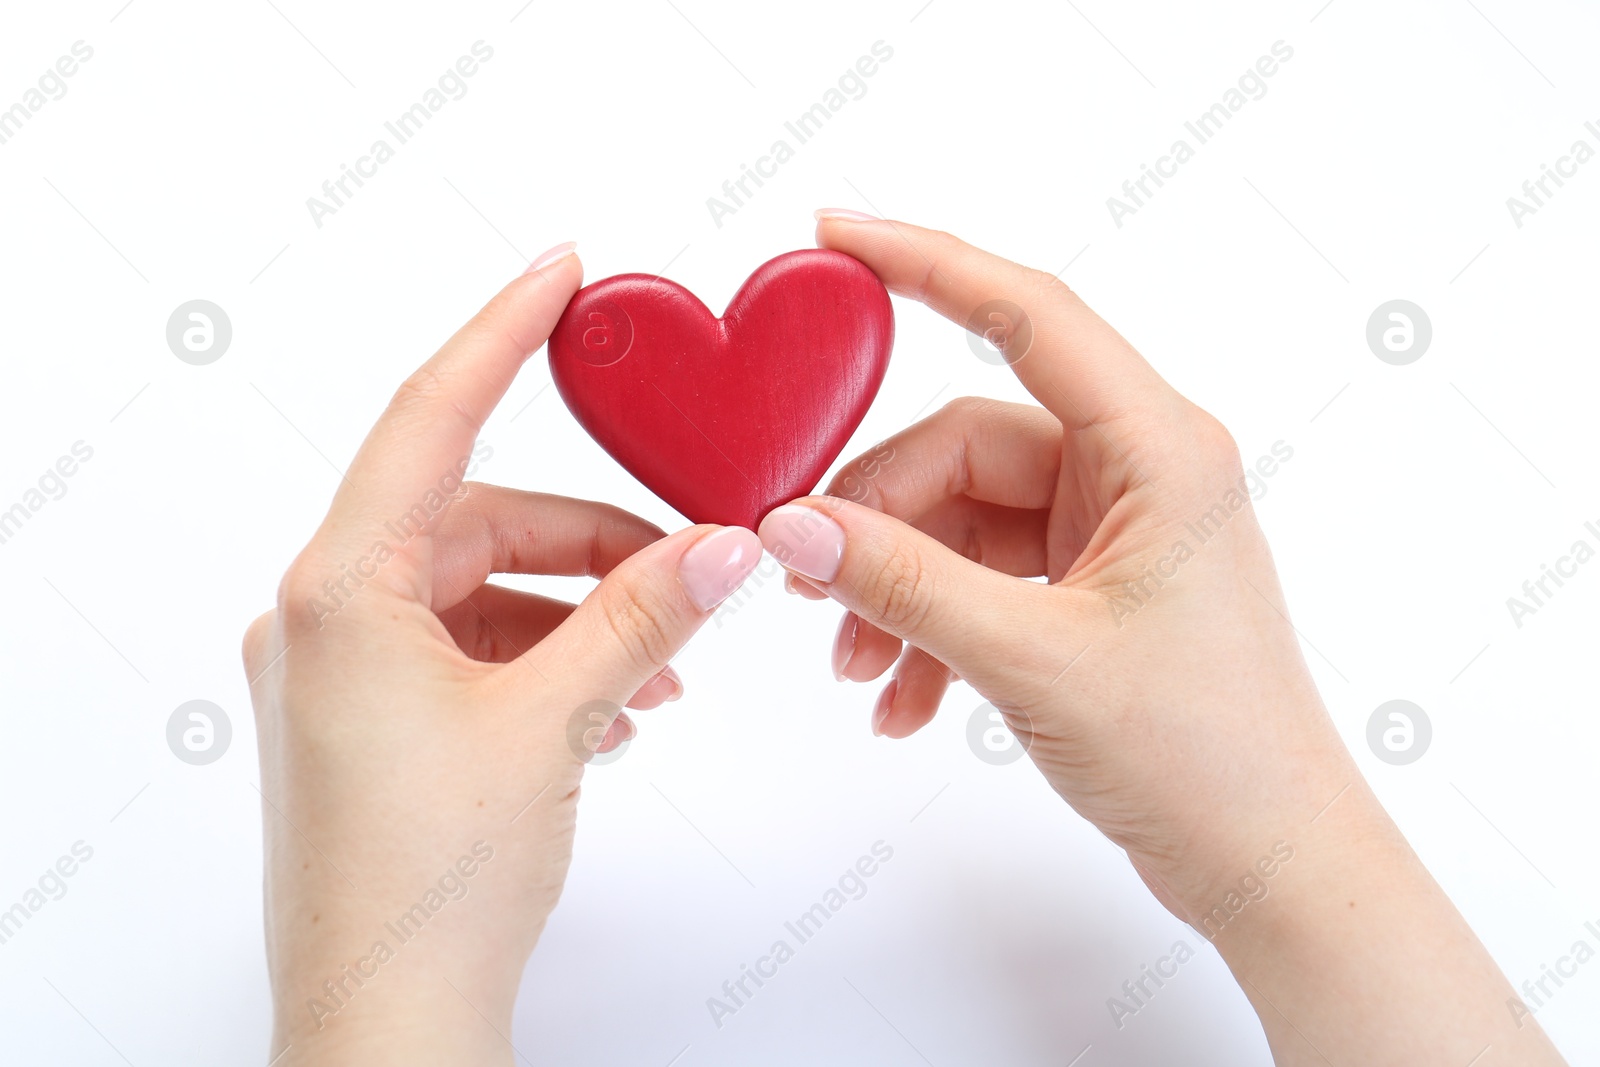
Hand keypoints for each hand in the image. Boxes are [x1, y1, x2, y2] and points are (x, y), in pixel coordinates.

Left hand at [242, 245, 762, 1065]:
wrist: (388, 1023)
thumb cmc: (433, 886)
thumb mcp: (552, 724)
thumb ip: (639, 618)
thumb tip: (723, 549)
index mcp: (339, 591)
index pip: (429, 419)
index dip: (503, 336)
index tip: (561, 274)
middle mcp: (321, 619)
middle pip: (477, 520)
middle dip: (592, 541)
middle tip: (690, 565)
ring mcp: (339, 674)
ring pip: (478, 589)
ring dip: (576, 611)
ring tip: (661, 665)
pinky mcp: (365, 723)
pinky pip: (465, 647)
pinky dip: (541, 657)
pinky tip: (609, 706)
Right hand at [758, 213, 1566, 1063]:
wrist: (1270, 863)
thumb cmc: (1206, 755)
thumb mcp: (1034, 660)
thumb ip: (905, 583)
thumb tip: (790, 525)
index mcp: (1157, 449)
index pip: (1027, 315)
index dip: (926, 262)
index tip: (835, 239)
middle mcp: (1136, 471)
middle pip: (963, 446)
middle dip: (877, 515)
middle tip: (804, 582)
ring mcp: (1111, 531)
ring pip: (961, 518)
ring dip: (896, 586)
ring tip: (856, 669)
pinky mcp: (1091, 587)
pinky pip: (981, 576)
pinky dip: (931, 627)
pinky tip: (901, 701)